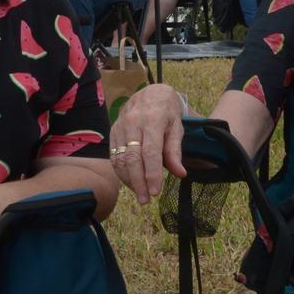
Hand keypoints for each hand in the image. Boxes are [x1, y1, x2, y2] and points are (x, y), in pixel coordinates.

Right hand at [110, 84, 186, 203]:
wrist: (150, 93)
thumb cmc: (167, 112)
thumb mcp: (177, 127)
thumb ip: (175, 151)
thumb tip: (180, 173)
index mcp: (152, 120)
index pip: (150, 152)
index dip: (151, 174)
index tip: (155, 192)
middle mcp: (133, 122)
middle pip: (132, 158)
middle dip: (138, 182)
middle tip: (145, 200)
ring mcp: (120, 126)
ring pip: (120, 159)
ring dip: (129, 180)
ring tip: (140, 194)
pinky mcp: (113, 131)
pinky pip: (114, 155)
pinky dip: (121, 172)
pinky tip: (131, 182)